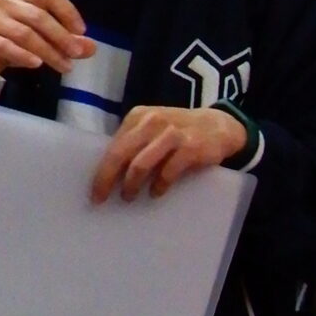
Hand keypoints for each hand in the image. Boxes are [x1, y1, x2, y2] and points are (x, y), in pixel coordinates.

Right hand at [0, 0, 86, 83]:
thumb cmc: (12, 40)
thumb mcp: (42, 38)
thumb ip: (66, 41)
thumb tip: (91, 48)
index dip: (68, 11)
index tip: (82, 32)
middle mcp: (7, 1)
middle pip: (39, 16)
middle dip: (62, 37)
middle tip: (77, 54)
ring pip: (26, 34)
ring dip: (49, 51)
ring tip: (65, 66)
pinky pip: (7, 46)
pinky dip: (24, 56)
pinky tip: (37, 64)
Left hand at [91, 103, 246, 202]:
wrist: (219, 126)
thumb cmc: (180, 131)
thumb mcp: (155, 127)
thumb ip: (135, 141)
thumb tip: (110, 170)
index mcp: (138, 116)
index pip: (113, 146)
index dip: (101, 171)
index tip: (95, 192)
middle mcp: (152, 122)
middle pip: (121, 154)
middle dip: (107, 179)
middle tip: (102, 198)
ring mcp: (171, 134)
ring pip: (140, 164)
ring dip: (131, 185)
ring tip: (129, 196)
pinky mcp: (189, 148)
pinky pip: (167, 172)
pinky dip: (159, 186)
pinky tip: (156, 192)